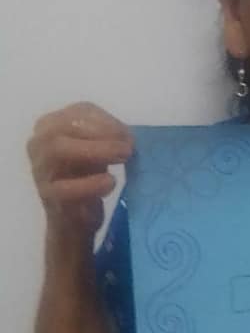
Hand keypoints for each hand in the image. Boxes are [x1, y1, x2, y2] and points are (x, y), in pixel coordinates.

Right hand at [27, 102, 132, 236]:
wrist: (73, 221)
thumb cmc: (87, 178)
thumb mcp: (98, 152)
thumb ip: (110, 139)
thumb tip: (128, 137)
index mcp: (52, 125)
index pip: (80, 111)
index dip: (107, 120)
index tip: (128, 134)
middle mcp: (39, 143)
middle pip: (65, 126)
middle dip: (102, 134)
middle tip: (128, 147)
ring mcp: (39, 169)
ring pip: (57, 149)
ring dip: (95, 150)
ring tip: (123, 158)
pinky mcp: (47, 195)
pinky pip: (64, 187)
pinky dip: (90, 183)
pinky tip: (110, 181)